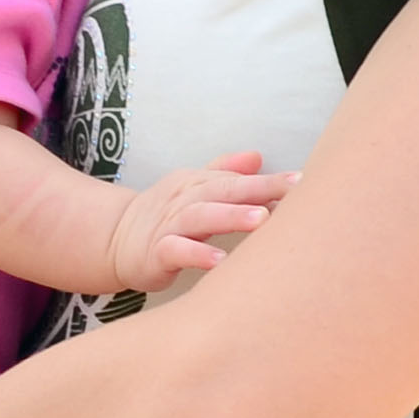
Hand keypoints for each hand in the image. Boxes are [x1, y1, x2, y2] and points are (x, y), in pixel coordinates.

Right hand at [104, 152, 291, 296]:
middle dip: (258, 189)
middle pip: (223, 191)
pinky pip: (176, 251)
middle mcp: (185, 200)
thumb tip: (258, 156)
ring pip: (201, 217)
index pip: (237, 181)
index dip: (269, 181)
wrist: (115, 240)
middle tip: (292, 192)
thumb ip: (225, 174)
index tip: (302, 182)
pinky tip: (219, 261)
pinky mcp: (155, 253)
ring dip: (231, 217)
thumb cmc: (167, 216)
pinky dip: (196, 254)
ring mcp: (169, 226)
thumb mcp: (194, 190)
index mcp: (198, 185)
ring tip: (262, 220)